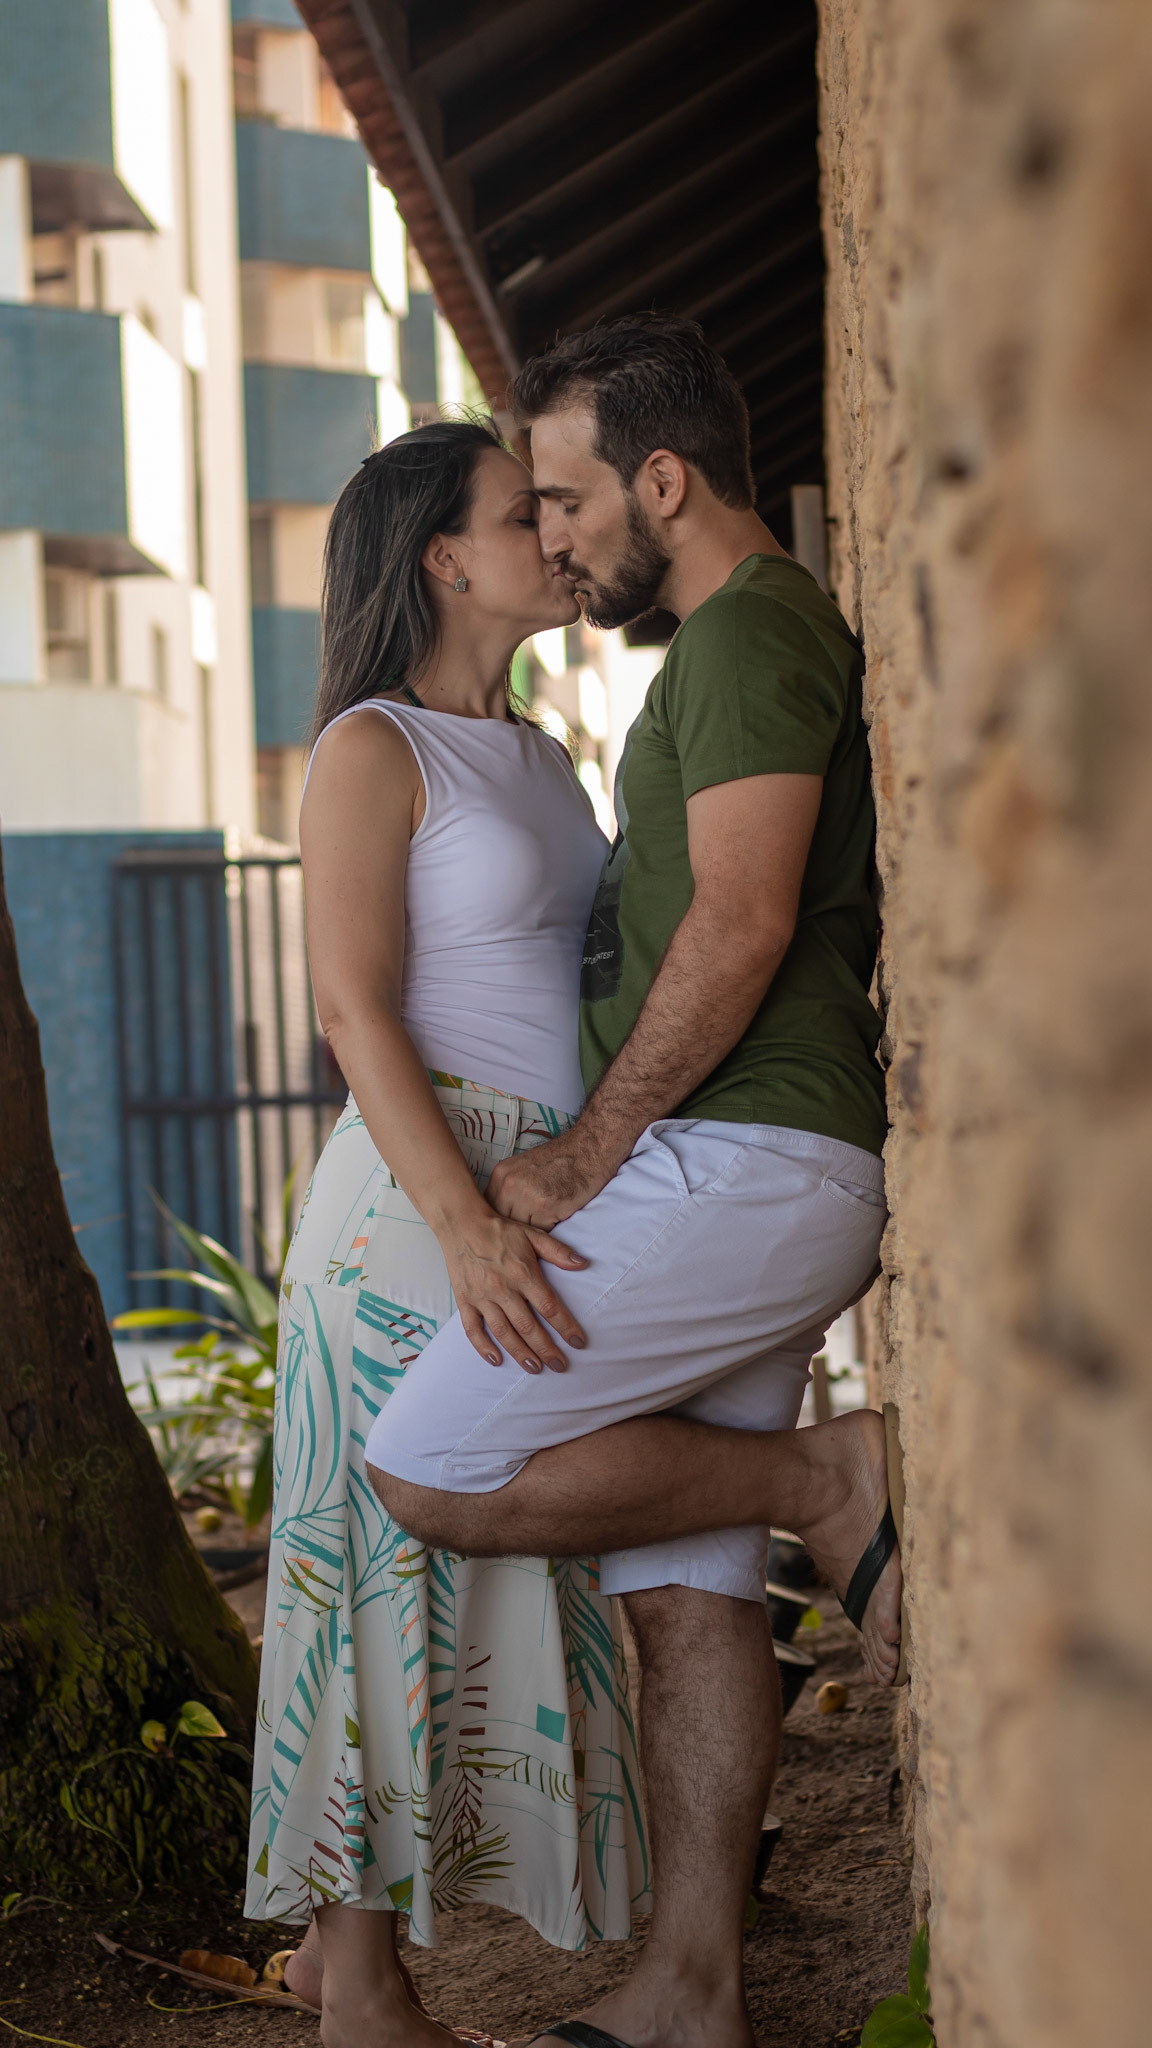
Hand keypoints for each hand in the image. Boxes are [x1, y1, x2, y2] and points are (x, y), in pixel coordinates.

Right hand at [439, 1204, 587, 1373]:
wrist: (462, 1224)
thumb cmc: (500, 1231)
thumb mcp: (533, 1235)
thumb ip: (559, 1252)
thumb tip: (584, 1264)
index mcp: (523, 1273)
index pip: (549, 1307)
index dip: (565, 1327)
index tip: (578, 1342)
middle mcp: (503, 1289)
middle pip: (528, 1326)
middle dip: (546, 1349)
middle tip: (560, 1366)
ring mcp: (482, 1297)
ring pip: (503, 1332)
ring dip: (520, 1352)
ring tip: (535, 1368)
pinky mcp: (465, 1301)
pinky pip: (472, 1329)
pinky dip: (483, 1347)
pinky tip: (496, 1360)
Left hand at [487, 1127, 613, 1227]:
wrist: (587, 1150)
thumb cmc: (559, 1160)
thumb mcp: (522, 1167)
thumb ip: (508, 1188)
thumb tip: (498, 1213)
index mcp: (501, 1174)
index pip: (490, 1208)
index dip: (499, 1220)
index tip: (508, 1224)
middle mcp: (510, 1185)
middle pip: (503, 1221)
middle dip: (514, 1227)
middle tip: (525, 1227)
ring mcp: (527, 1197)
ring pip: (521, 1228)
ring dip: (531, 1230)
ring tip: (542, 1220)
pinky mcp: (547, 1208)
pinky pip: (541, 1231)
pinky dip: (548, 1229)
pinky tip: (555, 1215)